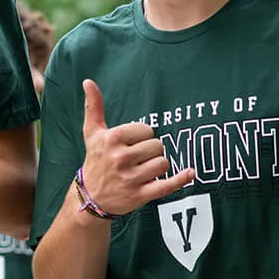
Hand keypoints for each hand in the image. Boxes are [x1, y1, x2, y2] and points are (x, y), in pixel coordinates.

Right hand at [78, 79, 194, 215]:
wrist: (90, 197)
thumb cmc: (95, 160)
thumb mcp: (92, 132)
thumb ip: (93, 106)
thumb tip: (88, 81)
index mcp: (112, 139)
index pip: (147, 130)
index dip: (142, 137)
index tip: (130, 145)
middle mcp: (121, 158)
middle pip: (157, 146)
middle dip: (150, 152)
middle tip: (135, 160)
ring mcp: (131, 178)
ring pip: (163, 163)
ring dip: (157, 166)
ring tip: (142, 170)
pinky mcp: (140, 195)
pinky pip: (166, 185)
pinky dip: (181, 179)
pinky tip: (190, 173)